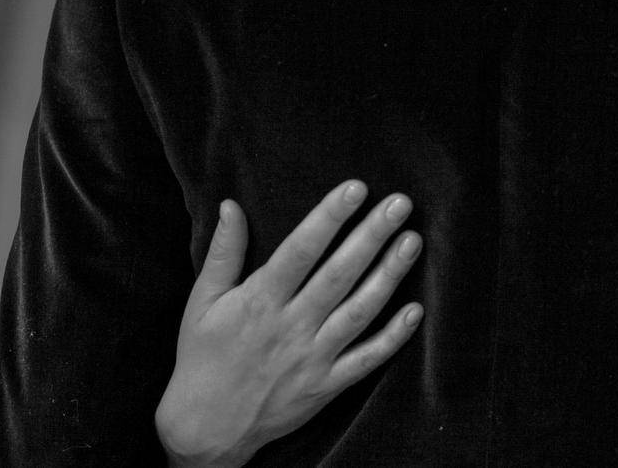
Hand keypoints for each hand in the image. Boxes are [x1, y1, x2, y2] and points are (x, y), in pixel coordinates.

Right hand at [155, 181, 423, 467]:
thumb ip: (223, 253)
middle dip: (372, 236)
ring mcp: (312, 358)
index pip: (301, 250)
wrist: (205, 429)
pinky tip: (416, 311)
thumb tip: (231, 204)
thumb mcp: (202, 302)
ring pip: (359, 311)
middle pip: (339, 274)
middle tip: (400, 204)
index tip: (356, 188)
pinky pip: (366, 360)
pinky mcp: (326, 386)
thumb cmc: (202, 358)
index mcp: (260, 301)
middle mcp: (291, 327)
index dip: (329, 217)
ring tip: (413, 241)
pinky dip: (393, 337)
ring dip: (389, 276)